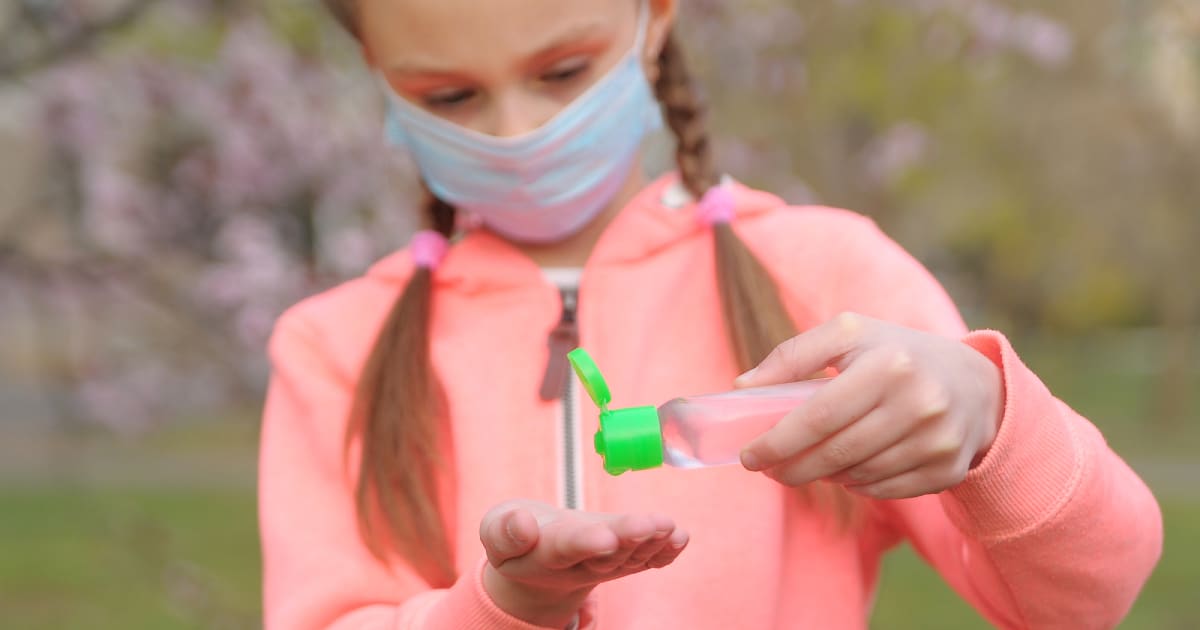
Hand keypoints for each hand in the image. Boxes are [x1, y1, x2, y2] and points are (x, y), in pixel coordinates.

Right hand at [480, 499, 687, 626]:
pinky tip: (680, 539)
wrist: (535, 560)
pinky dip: (664, 553)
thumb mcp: (495, 530)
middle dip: (629, 537)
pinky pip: (645, 562)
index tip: (604, 536)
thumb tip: (523, 523)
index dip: (585, 542)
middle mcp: (579, 564)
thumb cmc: (515, 538)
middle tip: (650, 525)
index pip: (566, 548)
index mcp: (545, 554)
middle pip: (606, 554)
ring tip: (669, 526)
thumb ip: (504, 530)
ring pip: (630, 557)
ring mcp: (604, 565)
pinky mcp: (622, 561)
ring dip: (652, 542)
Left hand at [737, 312, 1003, 499]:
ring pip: (857, 475)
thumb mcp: (848, 334)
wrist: (975, 383)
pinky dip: (855, 485)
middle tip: (767, 468)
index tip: (750, 455)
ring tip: (805, 463)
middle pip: (836, 453)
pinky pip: (884, 491)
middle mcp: (920, 403)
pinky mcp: (948, 469)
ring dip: (822, 475)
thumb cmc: (895, 353)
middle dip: (791, 467)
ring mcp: (938, 441)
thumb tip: (742, 388)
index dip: (778, 441)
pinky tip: (843, 471)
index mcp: (889, 364)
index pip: (819, 416)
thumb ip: (792, 355)